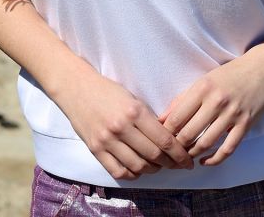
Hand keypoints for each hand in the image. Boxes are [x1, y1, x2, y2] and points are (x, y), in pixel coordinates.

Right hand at [57, 71, 194, 179]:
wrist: (77, 88)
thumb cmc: (108, 91)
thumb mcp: (133, 98)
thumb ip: (148, 118)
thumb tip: (167, 138)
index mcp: (134, 111)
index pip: (164, 139)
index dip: (179, 153)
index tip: (187, 159)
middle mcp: (121, 127)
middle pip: (153, 155)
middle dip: (170, 163)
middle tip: (177, 165)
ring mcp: (107, 140)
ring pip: (137, 166)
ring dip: (152, 170)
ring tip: (158, 166)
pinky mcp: (95, 149)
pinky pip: (118, 171)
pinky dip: (132, 174)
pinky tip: (138, 169)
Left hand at [157, 49, 263, 166]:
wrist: (262, 69)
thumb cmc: (229, 74)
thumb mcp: (204, 80)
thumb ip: (183, 99)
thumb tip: (162, 118)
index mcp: (203, 88)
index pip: (177, 117)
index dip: (165, 132)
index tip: (160, 139)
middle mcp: (217, 101)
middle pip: (189, 133)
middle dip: (176, 147)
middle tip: (170, 153)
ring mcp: (232, 114)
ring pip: (206, 143)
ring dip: (192, 154)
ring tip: (185, 157)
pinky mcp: (245, 124)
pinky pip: (227, 149)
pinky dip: (213, 160)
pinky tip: (204, 161)